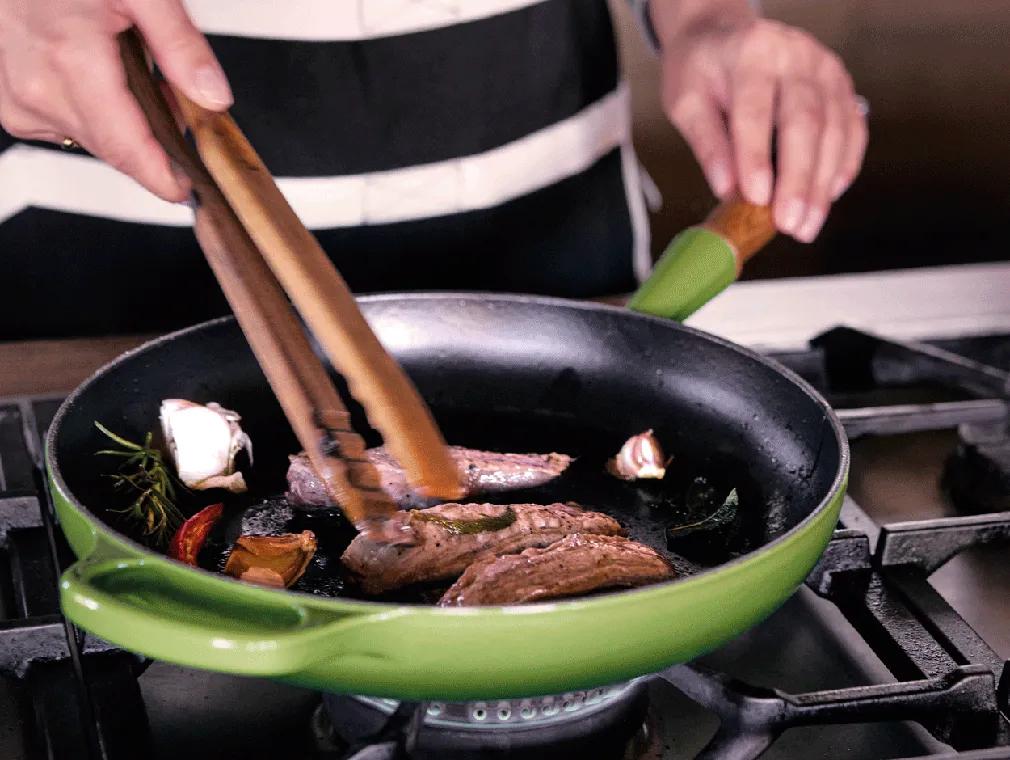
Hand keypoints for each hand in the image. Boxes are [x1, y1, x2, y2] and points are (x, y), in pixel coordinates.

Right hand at [0, 0, 231, 200]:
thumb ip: (179, 45)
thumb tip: (212, 96)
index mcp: (72, 62)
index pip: (128, 150)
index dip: (163, 177)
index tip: (189, 188)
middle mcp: (38, 88)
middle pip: (114, 149)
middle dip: (152, 141)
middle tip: (175, 102)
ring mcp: (17, 98)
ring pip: (91, 139)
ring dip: (123, 124)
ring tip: (133, 74)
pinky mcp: (10, 101)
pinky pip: (64, 125)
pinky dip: (91, 112)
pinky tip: (100, 79)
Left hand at [656, 17, 867, 241]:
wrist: (725, 34)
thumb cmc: (702, 71)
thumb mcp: (686, 101)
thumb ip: (707, 143)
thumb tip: (727, 190)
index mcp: (751, 54)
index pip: (756, 111)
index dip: (757, 157)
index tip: (756, 199)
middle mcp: (796, 55)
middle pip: (805, 121)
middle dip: (799, 179)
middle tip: (790, 225)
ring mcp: (826, 68)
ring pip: (835, 130)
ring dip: (823, 184)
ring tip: (806, 226)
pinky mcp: (842, 85)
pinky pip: (852, 130)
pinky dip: (843, 167)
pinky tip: (828, 198)